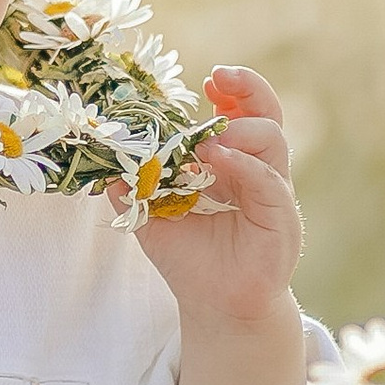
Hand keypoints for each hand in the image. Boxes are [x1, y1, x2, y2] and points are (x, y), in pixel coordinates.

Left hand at [118, 65, 304, 329]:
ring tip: (204, 139)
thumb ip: (133, 188)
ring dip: (238, 130)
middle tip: (218, 77)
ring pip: (272, 141)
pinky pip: (270, 182)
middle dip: (248, 90)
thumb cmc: (192, 260)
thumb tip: (104, 165)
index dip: (233, 91)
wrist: (216, 307)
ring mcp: (274, 194)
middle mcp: (260, 172)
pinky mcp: (280, 219)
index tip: (209, 79)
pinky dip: (244, 166)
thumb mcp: (153, 218)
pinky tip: (218, 159)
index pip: (246, 114)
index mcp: (236, 163)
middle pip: (269, 116)